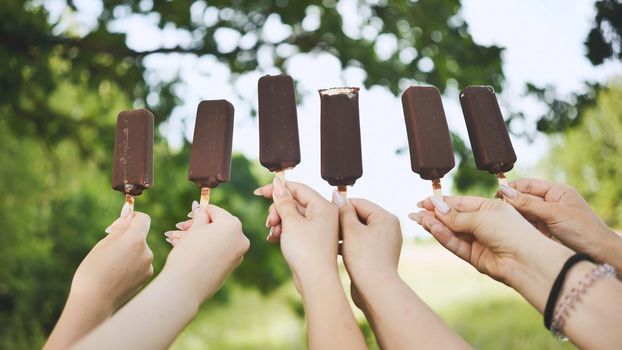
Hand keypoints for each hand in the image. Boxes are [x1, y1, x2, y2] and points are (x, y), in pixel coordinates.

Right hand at [44, 209, 152, 349]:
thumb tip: (129, 216)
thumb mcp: (102, 245)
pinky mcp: (147, 277)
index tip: (119, 224)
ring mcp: (148, 266)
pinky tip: (116, 274)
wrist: (95, 303)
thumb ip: (119, 229)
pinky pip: (140, 263)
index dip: (132, 217)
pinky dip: (130, 264)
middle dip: (126, 237)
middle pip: (140, 236)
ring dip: (128, 251)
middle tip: (107, 247)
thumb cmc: (93, 272)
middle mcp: (147, 252)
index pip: (143, 219)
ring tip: (110, 265)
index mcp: (136, 241)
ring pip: (139, 250)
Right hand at [162, 202, 249, 302]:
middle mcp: (240, 238)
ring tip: (177, 239)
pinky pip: (220, 251)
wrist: (185, 287)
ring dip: (200, 237)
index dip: (199, 211)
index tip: (187, 215)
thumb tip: (200, 207)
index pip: (215, 211)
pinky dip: (207, 248)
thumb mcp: (193, 231)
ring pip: (218, 239)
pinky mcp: (233, 266)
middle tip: (181, 228)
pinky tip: (187, 249)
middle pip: (219, 225)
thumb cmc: (187, 254)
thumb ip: (200, 217)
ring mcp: (238, 254)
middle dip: (199, 226)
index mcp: (232, 225)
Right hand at [254, 178, 339, 279]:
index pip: (298, 188)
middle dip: (278, 210)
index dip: (277, 189)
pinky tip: (274, 239)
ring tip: (272, 233)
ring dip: (279, 222)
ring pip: (293, 216)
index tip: (259, 192)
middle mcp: (324, 215)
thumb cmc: (307, 251)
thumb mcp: (291, 222)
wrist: (315, 281)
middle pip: (295, 202)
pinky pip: (295, 228)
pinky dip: (284, 231)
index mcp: (324, 206)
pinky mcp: (313, 239)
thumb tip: (278, 184)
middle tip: (270, 222)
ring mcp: (319, 228)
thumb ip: (283, 202)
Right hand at [335, 195, 402, 306]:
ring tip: (328, 236)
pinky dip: (349, 243)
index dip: (340, 205)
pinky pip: (362, 242)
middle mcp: (389, 227)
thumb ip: (343, 211)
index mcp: (386, 217)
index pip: (359, 203)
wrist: (375, 290)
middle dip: (342, 220)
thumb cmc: (364, 259)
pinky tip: (335, 248)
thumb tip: (337, 194)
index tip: (324, 210)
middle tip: (325, 224)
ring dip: (344, 232)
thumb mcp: (350, 231)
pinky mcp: (379, 254)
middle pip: (360, 216)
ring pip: (359, 230)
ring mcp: (385, 241)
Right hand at [411, 195, 572, 311]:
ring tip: (419, 220)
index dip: (442, 202)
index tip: (424, 201)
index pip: (460, 203)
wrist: (526, 260)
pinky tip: (432, 229)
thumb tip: (436, 208)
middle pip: (453, 218)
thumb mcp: (482, 216)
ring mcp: (478, 241)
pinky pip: (455, 245)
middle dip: (434, 215)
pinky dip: (443, 237)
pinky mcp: (475, 257)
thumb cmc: (511, 231)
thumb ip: (456, 216)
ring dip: (435, 225)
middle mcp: (483, 224)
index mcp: (490, 208)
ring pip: (451, 232)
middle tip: (415, 212)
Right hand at [498, 178, 621, 268]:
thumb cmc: (584, 231)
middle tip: (494, 210)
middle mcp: (550, 202)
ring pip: (522, 213)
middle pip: (523, 198)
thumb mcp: (554, 214)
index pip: (527, 184)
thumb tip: (505, 192)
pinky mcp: (544, 231)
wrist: (600, 255)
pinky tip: (508, 229)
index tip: (497, 196)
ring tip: (498, 221)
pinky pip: (526, 225)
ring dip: (512, 216)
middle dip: (509, 203)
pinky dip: (517, 226)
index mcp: (556, 192)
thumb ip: (529, 203)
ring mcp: (546, 217)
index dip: (511, 189)